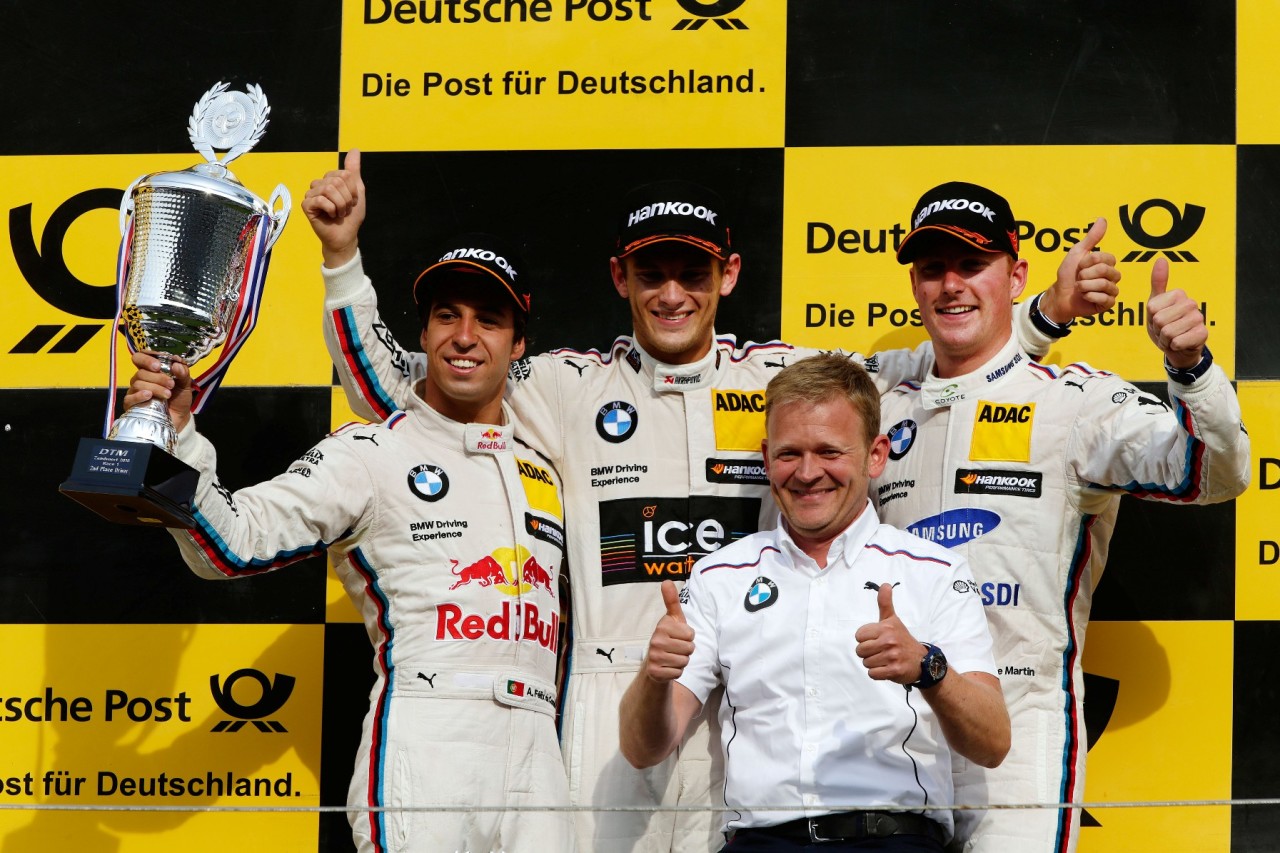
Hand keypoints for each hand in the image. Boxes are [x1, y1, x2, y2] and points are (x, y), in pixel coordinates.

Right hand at [122, 350, 193, 431]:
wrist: (180, 418)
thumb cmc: (179, 399)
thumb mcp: (185, 384)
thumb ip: (183, 373)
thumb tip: (177, 364)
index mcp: (151, 370)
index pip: (140, 357)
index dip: (146, 358)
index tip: (159, 365)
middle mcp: (140, 379)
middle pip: (141, 372)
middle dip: (157, 377)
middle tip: (171, 384)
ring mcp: (134, 392)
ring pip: (138, 384)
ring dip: (155, 387)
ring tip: (168, 394)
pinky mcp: (131, 405)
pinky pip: (129, 398)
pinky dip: (139, 395)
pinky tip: (149, 396)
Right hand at [302, 149, 365, 267]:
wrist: (345, 236)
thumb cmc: (350, 217)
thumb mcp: (357, 191)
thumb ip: (354, 170)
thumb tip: (354, 150)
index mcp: (330, 179)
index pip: (344, 174)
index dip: (352, 189)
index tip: (352, 202)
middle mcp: (319, 184)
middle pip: (336, 181)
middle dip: (346, 198)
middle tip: (345, 209)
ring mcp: (311, 194)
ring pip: (328, 189)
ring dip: (340, 204)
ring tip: (339, 213)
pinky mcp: (306, 205)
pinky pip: (320, 199)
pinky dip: (331, 209)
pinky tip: (330, 216)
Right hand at [643, 580, 694, 683]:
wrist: (655, 662)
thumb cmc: (669, 637)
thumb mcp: (673, 618)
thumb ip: (672, 600)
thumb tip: (666, 581)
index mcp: (662, 626)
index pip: (690, 634)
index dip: (688, 637)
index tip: (678, 636)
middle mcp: (655, 640)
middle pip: (689, 648)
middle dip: (686, 650)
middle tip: (676, 648)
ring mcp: (654, 657)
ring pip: (685, 661)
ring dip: (682, 660)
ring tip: (672, 657)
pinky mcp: (655, 671)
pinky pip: (678, 672)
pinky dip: (676, 671)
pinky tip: (668, 666)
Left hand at [854, 584, 924, 684]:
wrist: (922, 661)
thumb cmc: (902, 639)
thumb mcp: (893, 620)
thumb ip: (885, 603)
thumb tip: (885, 585)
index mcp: (886, 628)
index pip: (859, 636)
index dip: (865, 639)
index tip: (877, 639)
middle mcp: (889, 641)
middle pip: (860, 651)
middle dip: (868, 653)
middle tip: (881, 651)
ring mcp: (892, 656)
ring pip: (866, 663)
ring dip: (873, 663)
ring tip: (885, 659)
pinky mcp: (894, 670)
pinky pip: (872, 674)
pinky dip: (878, 673)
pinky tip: (887, 668)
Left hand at [1040, 218, 1120, 322]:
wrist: (1059, 295)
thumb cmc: (1068, 274)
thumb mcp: (1077, 253)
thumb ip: (1091, 238)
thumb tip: (1102, 219)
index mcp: (1107, 263)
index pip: (1107, 258)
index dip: (1090, 262)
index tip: (1080, 265)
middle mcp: (1112, 276)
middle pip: (1107, 271)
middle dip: (1086, 274)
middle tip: (1078, 278)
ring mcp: (1111, 290)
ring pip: (1106, 285)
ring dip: (1086, 286)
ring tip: (1079, 288)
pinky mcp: (1108, 304)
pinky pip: (1106, 299)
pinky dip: (1090, 296)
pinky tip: (1084, 297)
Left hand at [1146, 258, 1206, 368]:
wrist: (1177, 347)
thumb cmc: (1164, 325)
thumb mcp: (1155, 304)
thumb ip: (1158, 282)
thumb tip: (1161, 259)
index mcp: (1178, 294)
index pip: (1152, 309)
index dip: (1151, 318)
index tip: (1158, 320)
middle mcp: (1191, 304)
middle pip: (1160, 320)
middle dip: (1158, 330)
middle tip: (1165, 330)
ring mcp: (1199, 318)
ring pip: (1168, 332)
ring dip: (1165, 339)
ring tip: (1172, 337)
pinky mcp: (1203, 334)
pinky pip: (1178, 342)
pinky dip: (1174, 346)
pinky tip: (1180, 344)